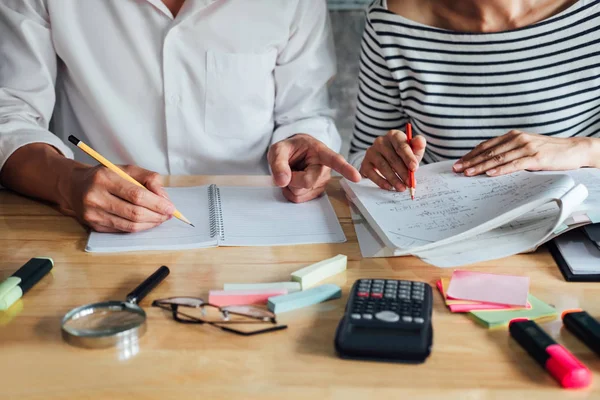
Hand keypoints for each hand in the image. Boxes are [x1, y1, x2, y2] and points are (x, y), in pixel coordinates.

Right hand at [62, 164, 174, 232]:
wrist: (75, 186)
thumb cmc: (105, 176)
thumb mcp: (126, 169)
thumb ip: (149, 179)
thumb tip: (164, 198)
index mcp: (104, 178)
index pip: (136, 195)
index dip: (157, 204)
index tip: (171, 208)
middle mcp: (95, 196)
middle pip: (134, 212)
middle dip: (156, 216)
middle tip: (168, 215)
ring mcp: (92, 214)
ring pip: (129, 225)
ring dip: (150, 224)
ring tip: (160, 218)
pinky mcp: (93, 225)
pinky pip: (122, 230)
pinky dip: (138, 227)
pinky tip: (146, 221)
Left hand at [268, 134, 360, 202]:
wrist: (294, 153)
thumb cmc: (290, 149)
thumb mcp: (279, 149)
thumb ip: (278, 162)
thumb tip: (283, 181)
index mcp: (321, 152)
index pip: (335, 160)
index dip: (346, 169)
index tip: (356, 177)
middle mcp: (325, 169)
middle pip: (306, 182)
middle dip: (290, 178)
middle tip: (287, 167)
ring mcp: (322, 183)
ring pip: (300, 193)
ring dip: (289, 185)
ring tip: (293, 172)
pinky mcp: (316, 192)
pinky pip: (298, 199)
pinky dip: (289, 191)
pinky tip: (294, 180)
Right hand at [360, 130, 425, 190]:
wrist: (388, 160)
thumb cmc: (403, 154)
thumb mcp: (414, 149)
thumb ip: (418, 145)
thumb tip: (420, 142)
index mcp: (394, 135)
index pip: (401, 146)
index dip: (408, 157)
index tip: (414, 168)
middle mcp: (380, 141)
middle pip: (392, 158)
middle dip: (402, 172)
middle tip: (410, 183)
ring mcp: (371, 152)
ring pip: (383, 166)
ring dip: (393, 179)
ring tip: (402, 188)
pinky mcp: (365, 163)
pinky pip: (372, 173)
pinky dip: (381, 181)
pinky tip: (389, 187)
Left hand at [453, 130, 592, 176]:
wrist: (574, 149)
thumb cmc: (548, 151)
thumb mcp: (525, 147)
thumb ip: (509, 151)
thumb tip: (489, 162)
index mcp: (512, 136)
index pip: (486, 145)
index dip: (470, 154)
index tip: (458, 163)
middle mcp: (517, 139)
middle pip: (488, 151)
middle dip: (470, 161)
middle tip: (456, 169)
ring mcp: (526, 147)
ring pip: (498, 158)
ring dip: (481, 166)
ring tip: (468, 173)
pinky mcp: (536, 158)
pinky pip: (514, 164)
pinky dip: (501, 169)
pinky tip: (490, 174)